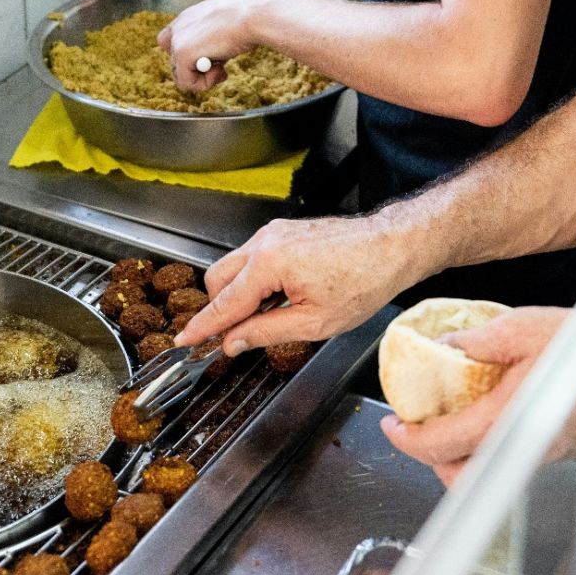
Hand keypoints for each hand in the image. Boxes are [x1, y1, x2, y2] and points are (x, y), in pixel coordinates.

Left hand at [158, 0, 276, 92]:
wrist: (253, 14)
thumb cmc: (247, 18)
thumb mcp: (224, 27)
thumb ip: (209, 40)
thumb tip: (212, 56)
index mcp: (188, 17)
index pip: (169, 41)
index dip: (186, 56)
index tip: (209, 56)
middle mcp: (179, 27)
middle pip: (176, 63)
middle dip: (198, 69)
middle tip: (221, 63)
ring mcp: (178, 41)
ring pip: (181, 75)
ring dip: (203, 77)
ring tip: (222, 65)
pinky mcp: (183, 54)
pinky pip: (187, 83)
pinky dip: (205, 83)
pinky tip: (221, 69)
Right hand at [176, 212, 407, 352]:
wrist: (391, 246)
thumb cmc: (364, 280)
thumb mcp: (314, 322)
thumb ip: (266, 333)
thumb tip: (234, 342)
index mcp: (269, 264)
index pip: (224, 303)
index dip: (202, 326)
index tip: (184, 339)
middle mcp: (265, 242)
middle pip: (218, 280)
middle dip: (220, 308)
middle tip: (235, 334)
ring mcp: (273, 233)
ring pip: (234, 266)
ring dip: (239, 294)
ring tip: (270, 315)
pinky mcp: (283, 232)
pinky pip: (252, 258)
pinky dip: (254, 280)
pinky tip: (279, 297)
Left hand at [379, 308, 575, 483]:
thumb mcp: (527, 327)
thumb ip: (480, 340)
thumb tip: (444, 348)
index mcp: (507, 420)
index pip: (443, 444)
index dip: (409, 439)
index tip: (392, 425)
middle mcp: (521, 448)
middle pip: (459, 476)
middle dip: (431, 456)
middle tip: (414, 426)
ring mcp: (538, 456)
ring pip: (483, 474)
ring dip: (457, 455)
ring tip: (446, 420)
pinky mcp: (551, 454)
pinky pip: (506, 462)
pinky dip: (483, 448)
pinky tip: (482, 417)